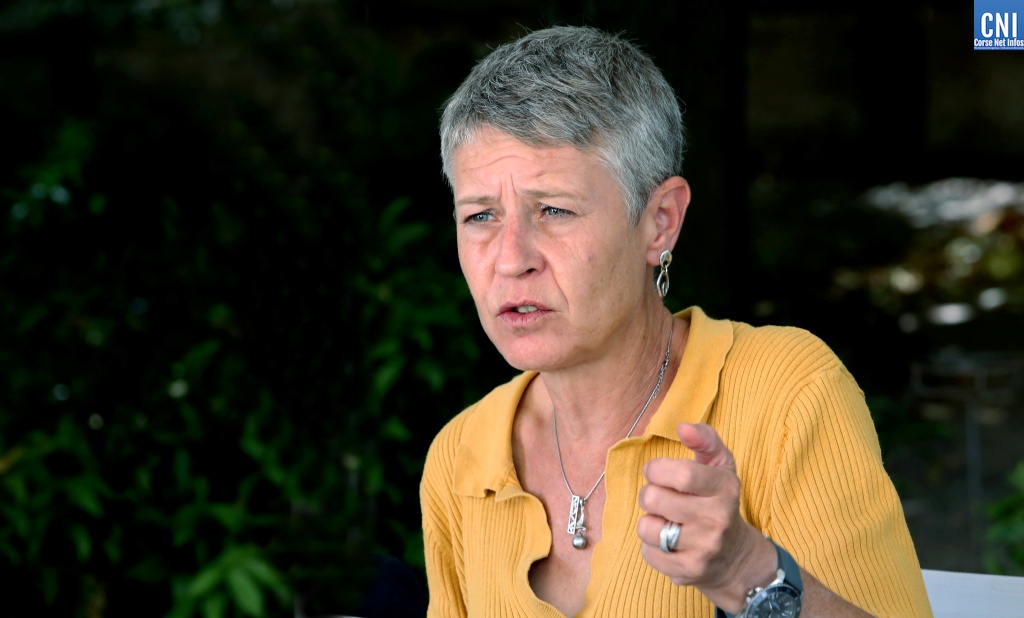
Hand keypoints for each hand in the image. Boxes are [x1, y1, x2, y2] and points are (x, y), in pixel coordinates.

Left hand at [637, 423, 774, 610]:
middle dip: (649, 494)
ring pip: (646, 527)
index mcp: (724, 489)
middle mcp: (716, 520)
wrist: (736, 558)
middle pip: (654, 499)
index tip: (656, 471)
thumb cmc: (719, 502)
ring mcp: (703, 549)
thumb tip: (683, 426)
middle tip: (661, 497)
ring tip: (667, 521)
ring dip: (650, 522)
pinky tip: (669, 542)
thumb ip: (705, 440)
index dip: (657, 469)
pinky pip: (647, 552)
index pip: (681, 474)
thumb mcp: (720, 467)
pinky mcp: (688, 572)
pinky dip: (652, 545)